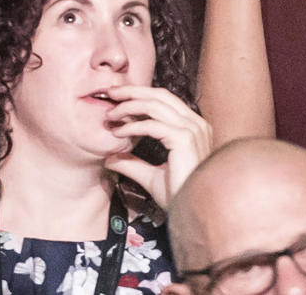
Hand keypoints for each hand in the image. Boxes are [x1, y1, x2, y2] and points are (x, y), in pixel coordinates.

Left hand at [102, 85, 211, 208]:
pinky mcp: (184, 139)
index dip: (139, 95)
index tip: (116, 99)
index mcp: (193, 127)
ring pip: (154, 105)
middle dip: (131, 91)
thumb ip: (132, 163)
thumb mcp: (150, 176)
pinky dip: (132, 126)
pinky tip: (117, 132)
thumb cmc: (179, 197)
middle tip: (109, 93)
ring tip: (110, 114)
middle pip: (159, 95)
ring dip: (128, 106)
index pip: (164, 100)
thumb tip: (110, 158)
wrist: (192, 213)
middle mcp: (196, 124)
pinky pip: (152, 124)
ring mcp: (192, 130)